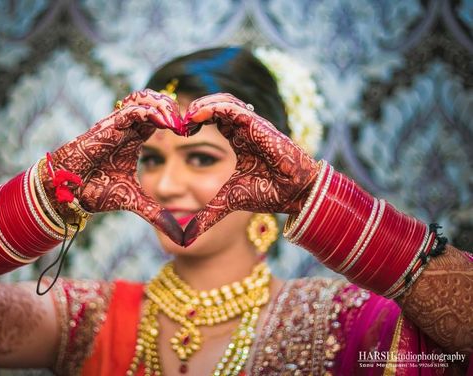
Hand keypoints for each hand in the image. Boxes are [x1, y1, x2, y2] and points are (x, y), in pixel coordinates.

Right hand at [49, 89, 183, 244]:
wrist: (68, 193)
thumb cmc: (95, 191)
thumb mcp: (133, 200)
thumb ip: (155, 213)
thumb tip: (177, 235)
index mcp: (134, 138)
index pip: (159, 116)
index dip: (175, 119)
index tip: (190, 132)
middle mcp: (126, 127)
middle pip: (153, 101)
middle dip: (172, 107)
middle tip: (186, 124)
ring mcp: (116, 125)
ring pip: (143, 98)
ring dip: (163, 106)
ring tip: (177, 122)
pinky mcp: (107, 127)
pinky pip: (131, 110)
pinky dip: (151, 112)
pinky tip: (167, 123)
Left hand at [182, 93, 318, 245]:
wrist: (294, 195)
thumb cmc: (268, 194)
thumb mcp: (227, 202)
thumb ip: (207, 215)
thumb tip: (187, 238)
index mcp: (238, 140)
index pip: (214, 118)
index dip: (195, 120)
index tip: (179, 131)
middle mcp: (245, 129)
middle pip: (217, 104)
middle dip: (196, 108)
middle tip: (178, 121)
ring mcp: (252, 125)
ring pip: (224, 101)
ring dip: (202, 105)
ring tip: (187, 117)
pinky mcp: (259, 126)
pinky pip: (233, 109)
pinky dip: (213, 108)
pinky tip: (196, 116)